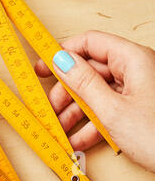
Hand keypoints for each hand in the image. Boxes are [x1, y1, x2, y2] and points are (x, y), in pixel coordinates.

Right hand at [35, 30, 154, 171]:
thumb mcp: (112, 110)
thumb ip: (83, 82)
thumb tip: (61, 61)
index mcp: (133, 59)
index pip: (90, 43)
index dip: (64, 52)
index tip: (43, 65)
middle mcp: (135, 71)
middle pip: (90, 71)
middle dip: (66, 91)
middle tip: (49, 105)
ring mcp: (137, 91)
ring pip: (96, 93)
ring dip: (75, 112)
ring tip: (60, 128)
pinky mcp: (137, 110)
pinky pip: (108, 109)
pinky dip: (91, 123)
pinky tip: (77, 138)